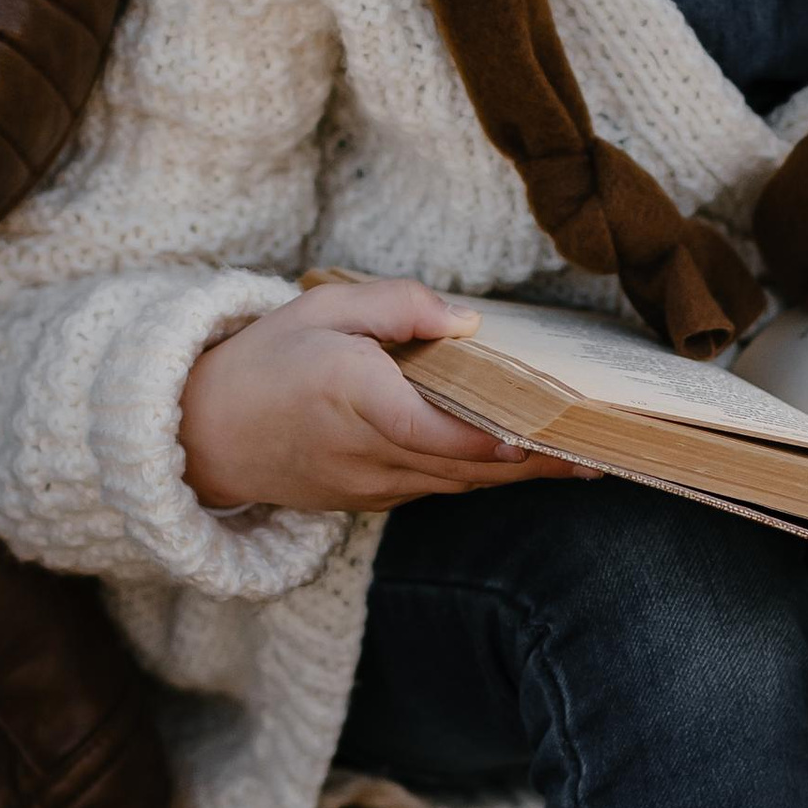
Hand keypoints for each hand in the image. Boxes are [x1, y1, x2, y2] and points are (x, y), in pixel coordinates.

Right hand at [180, 277, 595, 514]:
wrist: (203, 434)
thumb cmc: (267, 359)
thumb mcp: (323, 307)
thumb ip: (396, 306)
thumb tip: (466, 323)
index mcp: (352, 394)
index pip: (438, 430)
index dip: (496, 439)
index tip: (549, 434)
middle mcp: (365, 451)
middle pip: (466, 466)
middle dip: (535, 462)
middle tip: (603, 453)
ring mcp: (368, 486)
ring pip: (459, 485)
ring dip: (520, 476)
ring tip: (584, 461)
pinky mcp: (370, 501)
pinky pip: (437, 490)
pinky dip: (482, 479)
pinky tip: (524, 463)